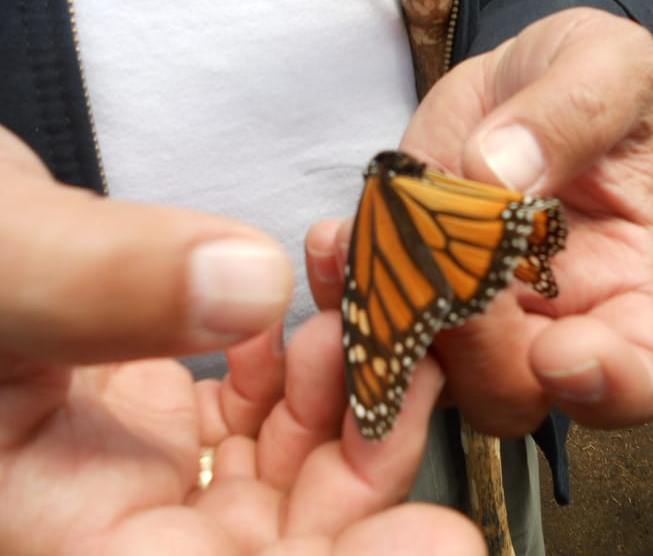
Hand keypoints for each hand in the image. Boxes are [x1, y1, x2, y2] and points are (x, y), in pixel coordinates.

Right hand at [0, 130, 483, 554]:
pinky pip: (273, 409)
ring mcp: (151, 468)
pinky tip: (313, 292)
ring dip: (349, 389)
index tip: (437, 542)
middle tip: (418, 367)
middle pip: (280, 539)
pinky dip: (310, 356)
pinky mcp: (175, 413)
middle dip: (368, 465)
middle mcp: (113, 519)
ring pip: (291, 470)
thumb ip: (94, 283)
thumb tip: (247, 286)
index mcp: (53, 529)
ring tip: (357, 296)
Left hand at [306, 8, 652, 433]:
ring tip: (372, 242)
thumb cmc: (577, 77)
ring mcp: (468, 313)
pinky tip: (335, 237)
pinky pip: (368, 321)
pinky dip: (344, 293)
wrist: (511, 80)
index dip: (605, 388)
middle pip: (511, 394)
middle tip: (456, 267)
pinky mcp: (408, 287)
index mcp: (621, 283)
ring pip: (427, 377)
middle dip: (476, 347)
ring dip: (392, 329)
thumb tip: (503, 173)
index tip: (562, 349)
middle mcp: (545, 319)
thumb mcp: (605, 64)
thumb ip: (575, 111)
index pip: (637, 379)